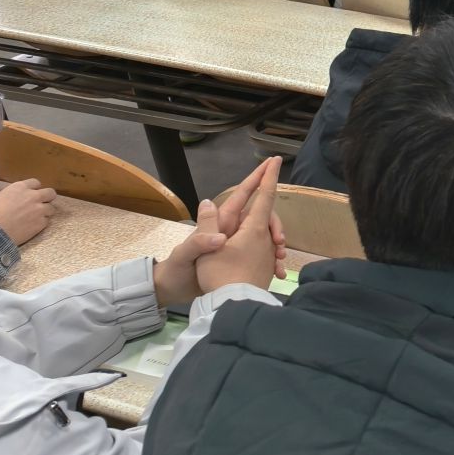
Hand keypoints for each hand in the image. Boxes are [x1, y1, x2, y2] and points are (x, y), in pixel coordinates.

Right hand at [0, 179, 56, 246]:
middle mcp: (33, 196)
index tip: (30, 195)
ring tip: (34, 218)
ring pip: (51, 208)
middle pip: (50, 193)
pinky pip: (46, 221)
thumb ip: (11, 194)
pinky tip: (31, 227)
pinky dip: (40, 224)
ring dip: (44, 212)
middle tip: (40, 205)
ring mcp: (39, 209)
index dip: (34, 189)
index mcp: (20, 187)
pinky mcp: (41, 223)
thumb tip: (13, 196)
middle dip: (47, 198)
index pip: (36, 182)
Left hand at [152, 158, 285, 306]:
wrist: (173, 292)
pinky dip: (271, 262)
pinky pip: (262, 255)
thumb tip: (213, 213)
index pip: (242, 195)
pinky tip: (277, 272)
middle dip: (274, 225)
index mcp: (221, 223)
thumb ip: (199, 239)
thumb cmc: (176, 270)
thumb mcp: (184, 255)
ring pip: (264, 236)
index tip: (273, 162)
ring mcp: (236, 245)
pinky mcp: (239, 260)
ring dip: (276, 245)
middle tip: (280, 242)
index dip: (257, 178)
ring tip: (280, 261)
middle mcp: (231, 230)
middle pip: (261, 216)